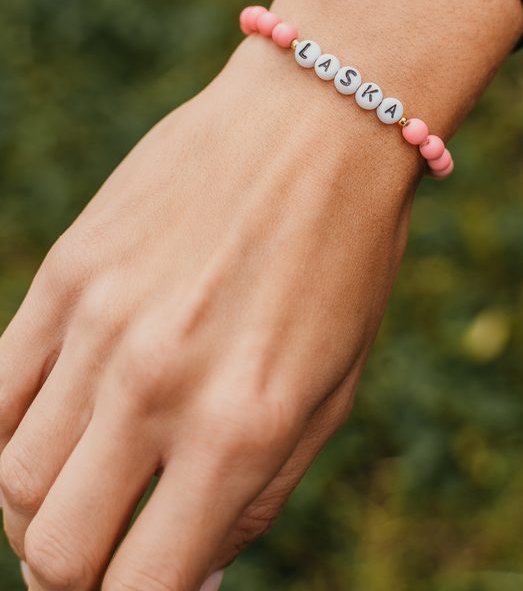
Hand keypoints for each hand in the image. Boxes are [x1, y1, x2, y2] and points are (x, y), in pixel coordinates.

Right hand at [0, 32, 416, 590]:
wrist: (317, 124)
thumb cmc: (342, 261)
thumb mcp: (329, 393)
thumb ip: (254, 496)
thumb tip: (190, 575)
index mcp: (241, 429)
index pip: (140, 590)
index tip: (146, 585)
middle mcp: (158, 384)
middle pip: (54, 547)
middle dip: (76, 572)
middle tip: (110, 547)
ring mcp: (101, 323)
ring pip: (12, 477)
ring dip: (41, 505)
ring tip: (88, 482)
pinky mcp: (69, 269)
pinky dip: (11, 431)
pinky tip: (57, 424)